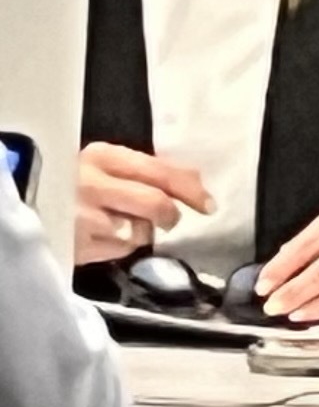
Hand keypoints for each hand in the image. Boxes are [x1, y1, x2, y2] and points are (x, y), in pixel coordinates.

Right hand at [75, 144, 214, 269]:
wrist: (22, 200)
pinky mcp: (75, 245)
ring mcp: (81, 216)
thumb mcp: (103, 165)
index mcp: (101, 156)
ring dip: (139, 231)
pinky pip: (119, 250)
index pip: (159, 171)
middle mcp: (90, 183)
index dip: (189, 189)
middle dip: (169, 215)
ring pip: (139, 231)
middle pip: (155, 203)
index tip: (208, 204)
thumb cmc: (69, 182)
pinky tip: (100, 236)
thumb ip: (146, 170)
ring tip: (117, 222)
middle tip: (169, 220)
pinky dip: (119, 246)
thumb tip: (197, 179)